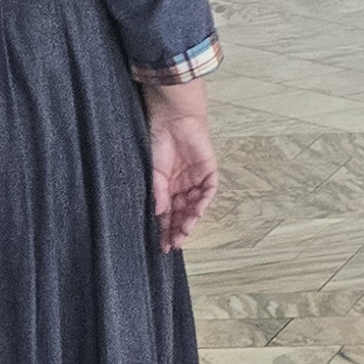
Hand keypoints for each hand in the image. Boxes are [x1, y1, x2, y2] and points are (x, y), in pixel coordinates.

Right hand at [144, 84, 220, 250]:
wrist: (171, 118)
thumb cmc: (157, 141)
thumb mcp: (153, 171)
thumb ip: (158, 192)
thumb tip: (159, 213)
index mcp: (168, 187)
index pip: (168, 213)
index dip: (165, 229)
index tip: (162, 245)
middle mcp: (183, 185)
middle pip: (182, 213)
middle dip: (178, 229)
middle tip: (174, 243)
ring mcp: (196, 178)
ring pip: (196, 205)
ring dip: (190, 219)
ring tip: (183, 231)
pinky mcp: (209, 170)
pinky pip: (209, 190)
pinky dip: (203, 202)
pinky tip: (196, 212)